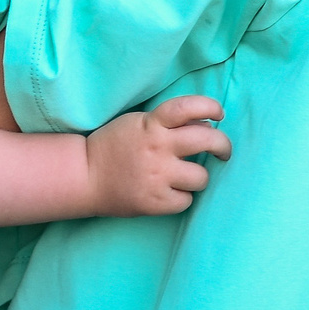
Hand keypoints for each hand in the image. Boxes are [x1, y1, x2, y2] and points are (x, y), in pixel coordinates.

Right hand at [86, 96, 230, 214]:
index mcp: (152, 124)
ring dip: (198, 177)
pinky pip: (186, 200)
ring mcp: (158, 176)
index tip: (219, 114)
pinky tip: (170, 192)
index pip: (188, 107)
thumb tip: (205, 123)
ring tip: (186, 177)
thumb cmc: (115, 146)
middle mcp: (158, 148)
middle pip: (208, 140)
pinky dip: (182, 197)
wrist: (85, 176)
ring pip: (202, 177)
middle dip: (223, 145)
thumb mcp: (139, 123)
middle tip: (222, 151)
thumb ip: (168, 122)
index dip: (211, 107)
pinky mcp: (155, 202)